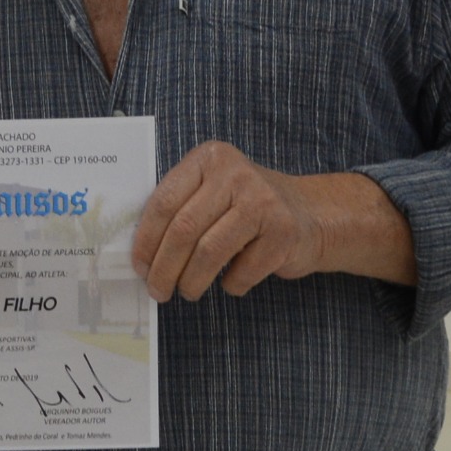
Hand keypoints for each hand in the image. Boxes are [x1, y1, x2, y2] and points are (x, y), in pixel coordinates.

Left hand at [133, 141, 417, 297]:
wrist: (311, 214)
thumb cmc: (246, 210)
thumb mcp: (212, 194)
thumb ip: (180, 210)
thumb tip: (140, 257)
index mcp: (210, 158)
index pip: (164, 201)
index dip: (146, 240)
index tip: (139, 266)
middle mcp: (236, 173)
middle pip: (184, 229)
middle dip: (164, 268)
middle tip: (158, 291)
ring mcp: (263, 200)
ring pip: (209, 252)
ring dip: (192, 282)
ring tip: (188, 292)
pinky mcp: (283, 231)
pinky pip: (242, 271)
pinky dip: (231, 284)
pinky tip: (232, 281)